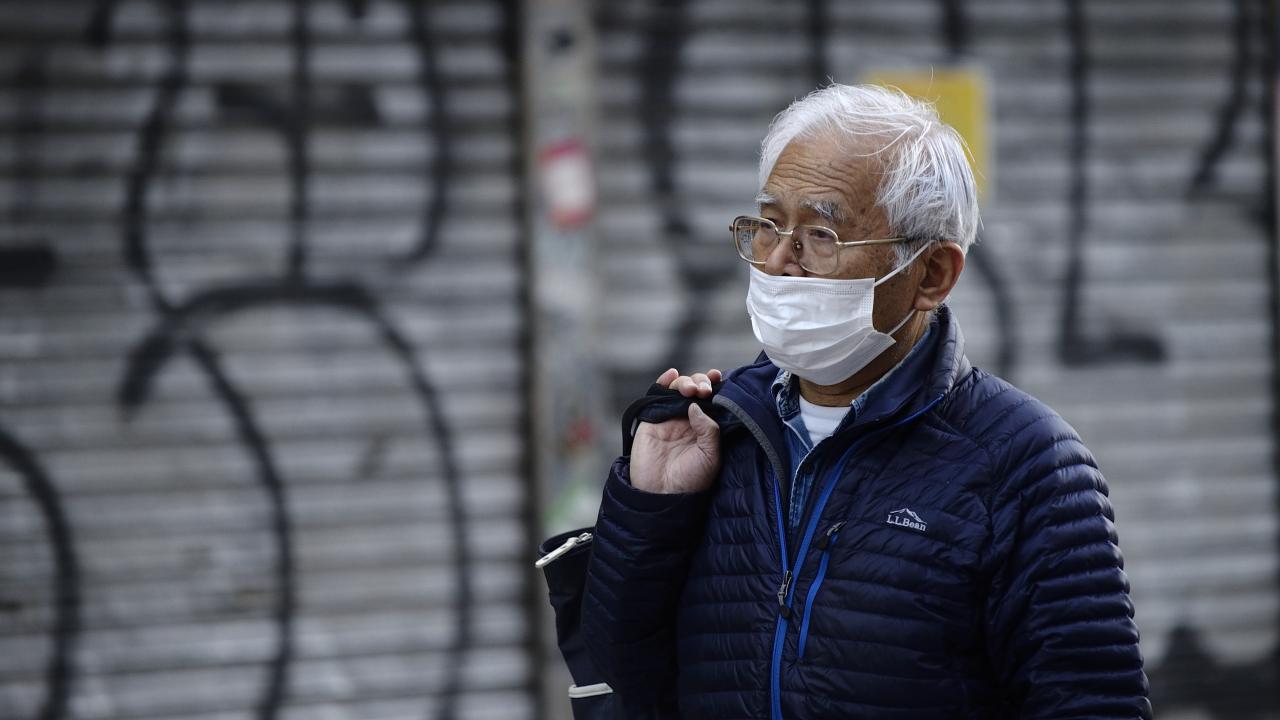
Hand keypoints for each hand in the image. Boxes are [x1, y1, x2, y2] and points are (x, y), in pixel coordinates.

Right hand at [630, 368, 722, 493]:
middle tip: (704, 390)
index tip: (718, 379)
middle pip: (695, 390)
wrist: (663, 495)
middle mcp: (688, 420)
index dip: (715, 386)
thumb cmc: (690, 481)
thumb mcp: (710, 456)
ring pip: (678, 389)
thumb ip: (708, 430)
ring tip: (691, 389)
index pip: (711, 400)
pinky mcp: (651, 419)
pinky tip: (672, 375)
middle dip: (701, 382)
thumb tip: (696, 405)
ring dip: (686, 382)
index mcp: (705, 428)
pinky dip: (664, 381)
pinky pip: (657, 395)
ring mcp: (669, 418)